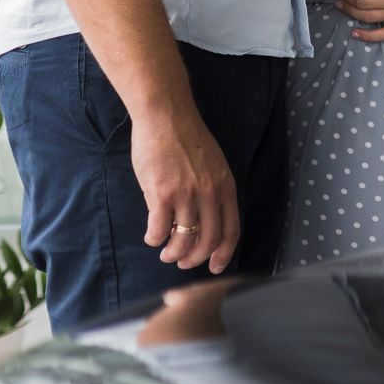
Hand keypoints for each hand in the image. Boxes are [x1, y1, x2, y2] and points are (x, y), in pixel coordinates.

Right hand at [132, 108, 239, 272]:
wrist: (166, 116)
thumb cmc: (186, 139)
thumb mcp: (212, 166)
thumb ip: (211, 192)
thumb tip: (202, 222)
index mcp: (225, 186)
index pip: (232, 230)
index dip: (224, 254)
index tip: (214, 266)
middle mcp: (210, 193)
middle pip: (208, 240)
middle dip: (195, 258)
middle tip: (183, 262)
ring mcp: (186, 194)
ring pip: (183, 239)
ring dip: (173, 253)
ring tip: (166, 253)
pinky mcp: (161, 193)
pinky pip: (159, 229)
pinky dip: (154, 239)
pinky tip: (152, 237)